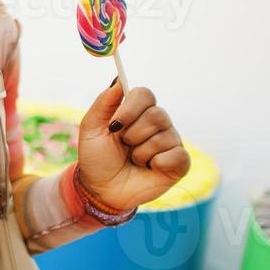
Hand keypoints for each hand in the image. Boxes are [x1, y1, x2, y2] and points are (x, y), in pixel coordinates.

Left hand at [76, 80, 190, 211]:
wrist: (102, 189)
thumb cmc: (97, 158)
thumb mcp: (91, 129)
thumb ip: (103, 102)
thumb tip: (118, 79)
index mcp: (136, 112)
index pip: (144, 94)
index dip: (131, 108)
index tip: (115, 125)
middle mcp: (157, 123)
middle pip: (157, 115)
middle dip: (133, 134)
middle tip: (124, 146)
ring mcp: (170, 142)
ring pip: (164, 137)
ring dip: (141, 152)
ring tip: (134, 160)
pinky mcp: (179, 162)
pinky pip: (177, 155)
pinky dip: (158, 163)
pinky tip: (149, 168)